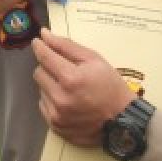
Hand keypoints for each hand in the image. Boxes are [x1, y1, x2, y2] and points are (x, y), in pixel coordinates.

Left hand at [32, 29, 136, 146]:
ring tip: (69, 87)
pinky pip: (43, 105)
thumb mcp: (93, 59)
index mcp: (70, 78)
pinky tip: (67, 100)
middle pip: (38, 73)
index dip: (40, 47)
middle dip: (48, 67)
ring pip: (40, 89)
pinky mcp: (55, 126)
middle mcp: (60, 98)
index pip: (44, 57)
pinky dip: (52, 100)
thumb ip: (66, 46)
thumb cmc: (109, 85)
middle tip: (63, 68)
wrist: (122, 119)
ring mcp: (57, 115)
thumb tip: (44, 34)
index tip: (38, 41)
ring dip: (50, 84)